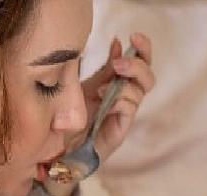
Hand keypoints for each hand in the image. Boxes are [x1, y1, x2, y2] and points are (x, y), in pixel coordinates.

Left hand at [79, 33, 154, 162]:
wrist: (58, 148)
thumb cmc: (72, 118)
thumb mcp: (85, 86)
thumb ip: (103, 68)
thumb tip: (117, 41)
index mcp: (118, 86)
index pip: (141, 65)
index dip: (142, 49)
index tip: (133, 35)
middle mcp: (125, 100)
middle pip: (148, 78)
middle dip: (138, 65)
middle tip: (119, 64)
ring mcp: (123, 116)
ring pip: (140, 92)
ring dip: (124, 83)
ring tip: (102, 86)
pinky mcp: (120, 131)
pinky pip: (129, 110)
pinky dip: (119, 100)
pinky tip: (103, 100)